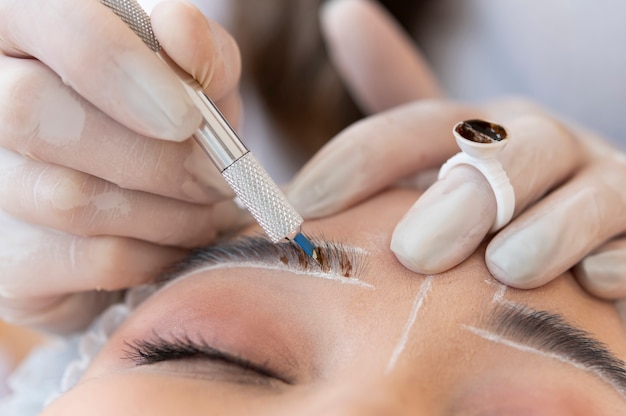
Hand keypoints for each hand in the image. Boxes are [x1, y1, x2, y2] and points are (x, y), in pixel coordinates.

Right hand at [0, 0, 243, 332]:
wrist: (144, 210)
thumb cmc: (167, 132)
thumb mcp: (195, 84)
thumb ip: (198, 51)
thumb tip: (180, 30)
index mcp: (29, 31)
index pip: (49, 20)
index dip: (119, 65)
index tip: (188, 116)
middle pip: (37, 113)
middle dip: (157, 158)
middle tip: (217, 178)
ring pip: (70, 197)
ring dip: (168, 214)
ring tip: (207, 211)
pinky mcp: (11, 259)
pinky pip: (92, 259)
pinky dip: (156, 256)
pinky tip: (178, 243)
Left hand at [287, 0, 625, 298]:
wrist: (575, 235)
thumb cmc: (489, 205)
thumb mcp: (441, 152)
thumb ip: (394, 112)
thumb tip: (343, 11)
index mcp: (480, 126)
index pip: (414, 127)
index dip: (359, 161)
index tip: (303, 206)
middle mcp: (540, 143)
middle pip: (500, 155)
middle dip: (460, 199)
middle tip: (413, 254)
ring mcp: (598, 185)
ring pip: (583, 194)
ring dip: (546, 228)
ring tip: (506, 267)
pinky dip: (619, 260)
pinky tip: (595, 283)